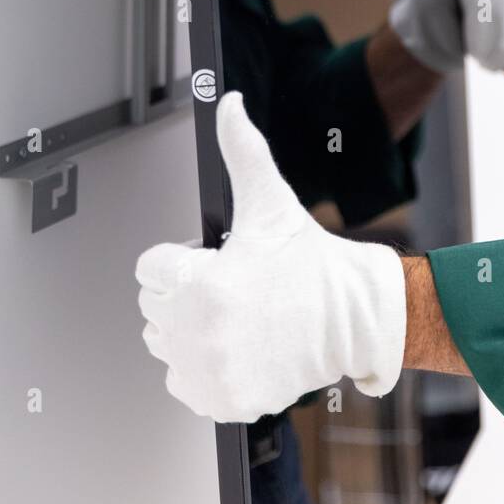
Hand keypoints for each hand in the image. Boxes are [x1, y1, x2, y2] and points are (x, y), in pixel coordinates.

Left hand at [135, 93, 406, 422]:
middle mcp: (198, 332)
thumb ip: (242, 148)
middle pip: (153, 307)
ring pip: (165, 345)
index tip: (215, 260)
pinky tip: (237, 346)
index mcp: (202, 283)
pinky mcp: (222, 401)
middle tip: (231, 287)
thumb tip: (228, 102)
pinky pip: (184, 384)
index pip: (149, 268)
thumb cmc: (310, 262)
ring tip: (234, 316)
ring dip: (189, 331)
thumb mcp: (271, 201)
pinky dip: (204, 370)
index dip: (183, 258)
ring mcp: (210, 372)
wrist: (354, 318)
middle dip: (184, 293)